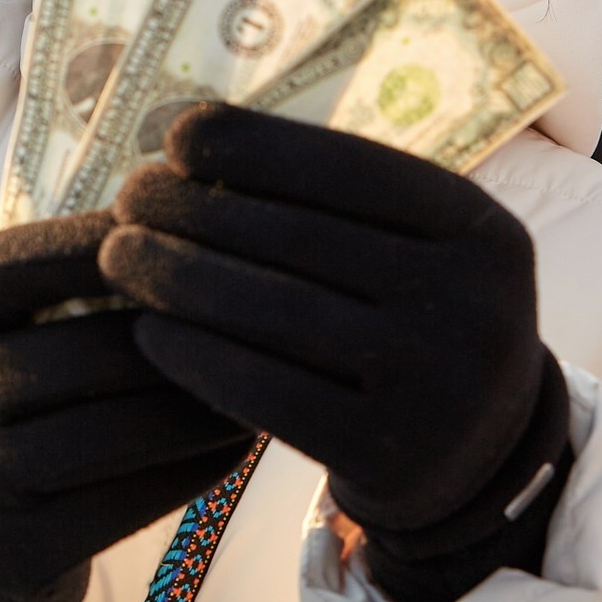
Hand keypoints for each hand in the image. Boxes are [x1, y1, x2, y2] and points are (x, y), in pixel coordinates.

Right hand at [0, 212, 254, 601]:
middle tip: (258, 318)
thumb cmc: (3, 418)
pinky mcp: (4, 553)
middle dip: (177, 333)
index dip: (96, 242)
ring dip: (197, 407)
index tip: (185, 226)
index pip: (12, 266)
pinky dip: (189, 471)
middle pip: (78, 352)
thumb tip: (184, 213)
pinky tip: (235, 450)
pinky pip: (120, 503)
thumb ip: (60, 290)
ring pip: (107, 432)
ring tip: (261, 384)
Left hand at [100, 105, 572, 601]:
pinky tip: (148, 332)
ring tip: (117, 254)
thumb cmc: (412, 329)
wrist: (479, 467)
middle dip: (197, 209)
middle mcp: (472, 305)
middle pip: (301, 239)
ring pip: (273, 312)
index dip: (257, 146)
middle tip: (129, 196)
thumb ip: (339, 202)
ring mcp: (435, 389)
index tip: (177, 135)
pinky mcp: (388, 459)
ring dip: (176, 275)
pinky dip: (195, 355)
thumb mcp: (418, 254)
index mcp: (484, 232)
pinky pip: (265, 393)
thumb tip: (189, 135)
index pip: (354, 168)